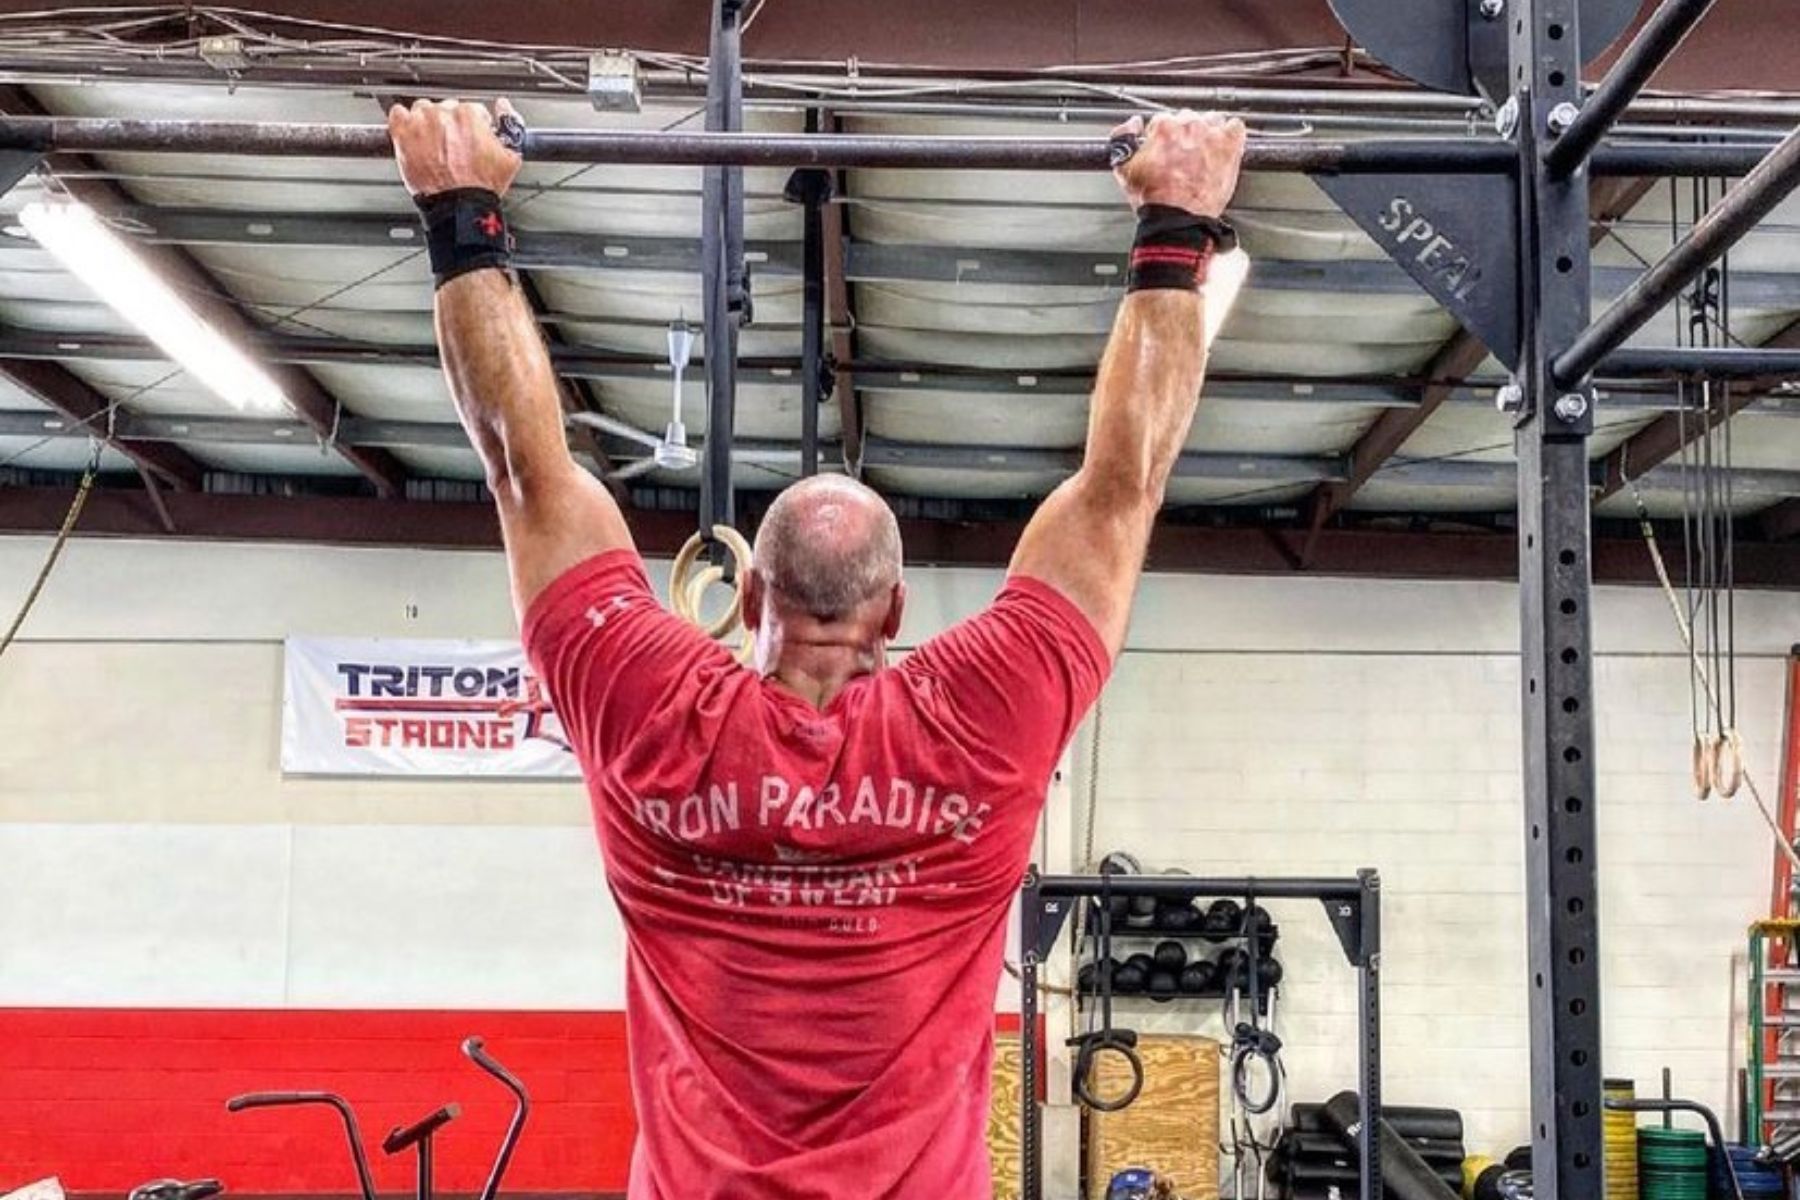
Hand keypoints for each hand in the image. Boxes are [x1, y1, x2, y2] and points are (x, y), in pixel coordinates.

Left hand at [388, 97, 522, 198]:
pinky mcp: (402, 134)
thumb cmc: (481, 186)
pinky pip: (397, 114)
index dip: (472, 126)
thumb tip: (504, 107)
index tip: (469, 138)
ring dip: (426, 122)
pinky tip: (412, 135)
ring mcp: (420, 123)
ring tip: (432, 143)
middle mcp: (443, 114)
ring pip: (421, 110)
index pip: (471, 109)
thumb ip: (511, 126)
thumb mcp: (510, 158)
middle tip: (451, 145)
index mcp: (469, 115)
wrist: (459, 205)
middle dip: (448, 124)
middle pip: (445, 109)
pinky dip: (403, 121)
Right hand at [1112, 110, 1246, 217]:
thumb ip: (1122, 138)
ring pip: (1212, 120)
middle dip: (1185, 135)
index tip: (1165, 150)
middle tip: (1183, 156)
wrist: (1177, 219)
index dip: (1162, 137)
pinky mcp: (1230, 146)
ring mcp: (1212, 135)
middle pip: (1188, 119)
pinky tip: (1222, 147)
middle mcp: (1189, 126)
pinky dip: (1230, 134)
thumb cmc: (1153, 200)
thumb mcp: (1123, 169)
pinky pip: (1236, 127)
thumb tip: (1133, 123)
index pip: (1163, 120)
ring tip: (1203, 152)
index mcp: (1163, 127)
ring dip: (1208, 132)